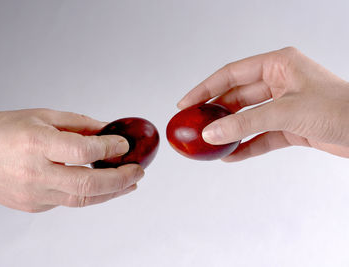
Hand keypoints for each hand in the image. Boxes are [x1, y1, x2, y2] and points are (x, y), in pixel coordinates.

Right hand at [0, 109, 143, 211]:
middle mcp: (34, 172)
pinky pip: (67, 201)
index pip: (84, 151)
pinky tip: (99, 185)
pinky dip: (87, 193)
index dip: (111, 148)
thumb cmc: (3, 130)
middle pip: (88, 185)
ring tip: (130, 184)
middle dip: (121, 180)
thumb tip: (108, 132)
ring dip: (111, 192)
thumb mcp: (43, 115)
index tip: (125, 145)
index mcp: (36, 143)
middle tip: (138, 172)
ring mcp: (33, 194)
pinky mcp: (33, 206)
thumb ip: (79, 125)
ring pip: (82, 200)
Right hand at [178, 47, 348, 160]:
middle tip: (194, 127)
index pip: (232, 74)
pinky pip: (261, 136)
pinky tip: (231, 156)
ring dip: (230, 132)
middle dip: (216, 113)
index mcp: (279, 65)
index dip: (205, 88)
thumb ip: (246, 122)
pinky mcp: (290, 126)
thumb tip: (211, 133)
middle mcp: (280, 82)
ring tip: (208, 144)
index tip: (186, 103)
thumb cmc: (341, 108)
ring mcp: (284, 105)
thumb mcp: (286, 112)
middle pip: (237, 97)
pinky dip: (247, 146)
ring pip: (248, 118)